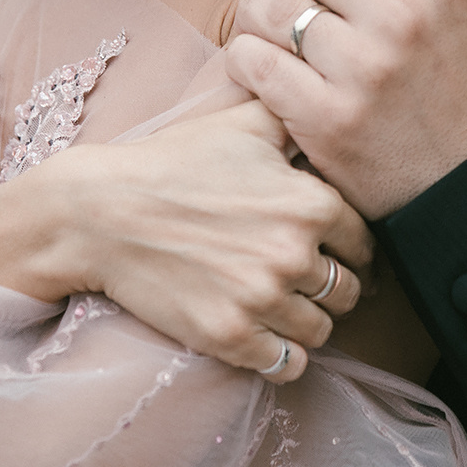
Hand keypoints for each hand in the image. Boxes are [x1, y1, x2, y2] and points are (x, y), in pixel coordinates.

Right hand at [0, 98, 368, 382]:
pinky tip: (265, 337)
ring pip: (322, 332)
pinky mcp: (230, 336)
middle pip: (348, 292)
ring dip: (307, 323)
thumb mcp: (244, 125)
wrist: (101, 212)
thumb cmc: (173, 162)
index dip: (350, 247)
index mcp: (311, 202)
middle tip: (305, 282)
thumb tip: (329, 101)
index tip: (334, 251)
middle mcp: (296, 253)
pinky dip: (282, 357)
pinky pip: (288, 366)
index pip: (365, 243)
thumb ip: (297, 116)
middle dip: (331, 287)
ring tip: (283, 307)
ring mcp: (263, 299)